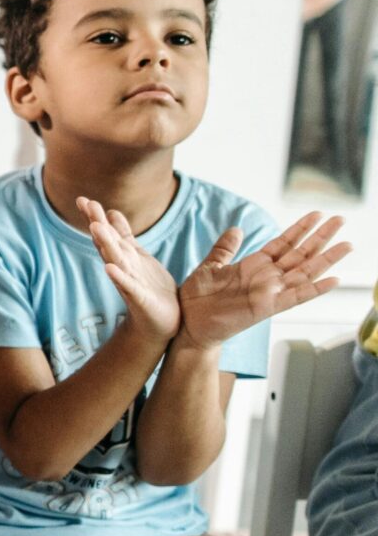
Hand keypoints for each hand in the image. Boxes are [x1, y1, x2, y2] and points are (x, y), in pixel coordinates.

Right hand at [77, 196, 179, 342]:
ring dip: (104, 244)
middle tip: (85, 204)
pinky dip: (118, 277)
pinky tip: (108, 268)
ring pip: (115, 260)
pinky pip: (128, 287)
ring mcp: (129, 282)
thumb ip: (123, 235)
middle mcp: (122, 266)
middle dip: (97, 223)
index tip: (83, 199)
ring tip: (95, 228)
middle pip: (107, 242)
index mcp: (124, 255)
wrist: (161, 322)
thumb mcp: (137, 255)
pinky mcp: (139, 299)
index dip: (95, 216)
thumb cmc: (150, 288)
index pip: (107, 233)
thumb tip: (111, 212)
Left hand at [178, 212, 350, 350]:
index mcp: (254, 265)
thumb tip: (237, 228)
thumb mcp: (211, 265)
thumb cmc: (197, 297)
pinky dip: (315, 290)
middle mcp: (266, 277)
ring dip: (326, 259)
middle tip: (340, 220)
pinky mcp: (267, 307)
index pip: (284, 243)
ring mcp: (269, 292)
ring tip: (346, 245)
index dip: (300, 229)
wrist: (187, 321)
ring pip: (304, 272)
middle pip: (300, 254)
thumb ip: (225, 248)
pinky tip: (333, 280)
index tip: (318, 214)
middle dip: (320, 237)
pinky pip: (296, 297)